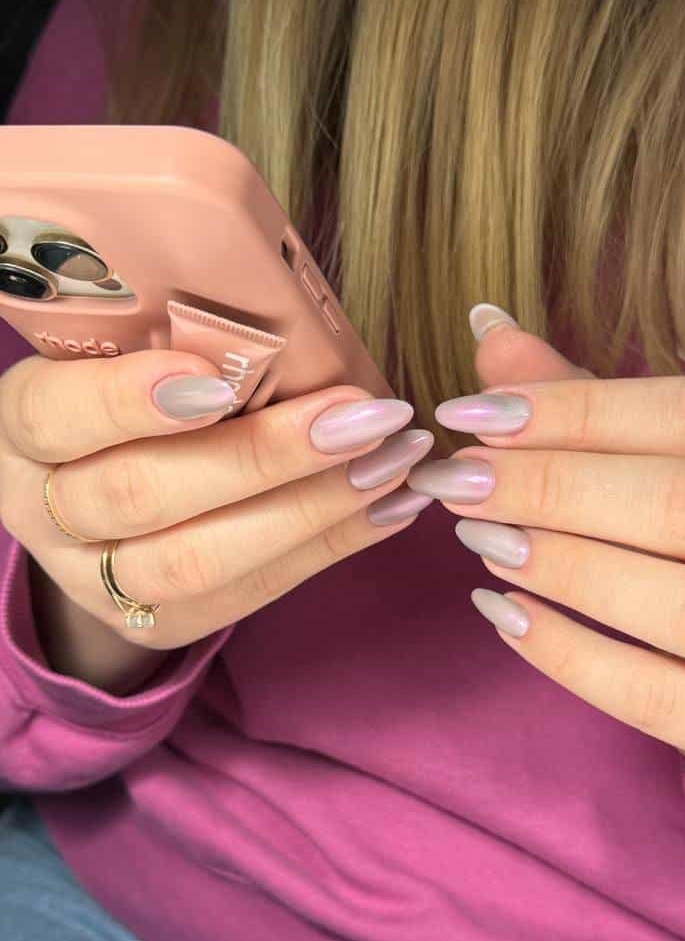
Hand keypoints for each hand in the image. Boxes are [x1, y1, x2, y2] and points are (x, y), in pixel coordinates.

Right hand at [0, 346, 432, 656]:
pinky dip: (328, 546)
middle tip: (362, 416)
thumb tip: (295, 317)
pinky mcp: (158, 623)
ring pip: (198, 561)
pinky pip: (248, 594)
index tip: (215, 379)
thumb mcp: (112, 359)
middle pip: (142, 495)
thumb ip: (169, 342)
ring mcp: (98, 583)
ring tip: (392, 462)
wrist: (88, 503)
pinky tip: (391, 506)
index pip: (55, 415)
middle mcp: (44, 513)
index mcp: (21, 430)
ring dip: (311, 509)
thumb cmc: (118, 404)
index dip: (129, 401)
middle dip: (263, 456)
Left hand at [408, 303, 684, 773]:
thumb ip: (596, 408)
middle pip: (678, 502)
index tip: (471, 411)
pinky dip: (574, 658)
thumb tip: (488, 333)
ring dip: (561, 565)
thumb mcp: (682, 463)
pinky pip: (659, 698)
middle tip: (457, 478)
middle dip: (552, 486)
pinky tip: (503, 615)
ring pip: (675, 603)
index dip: (576, 410)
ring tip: (477, 537)